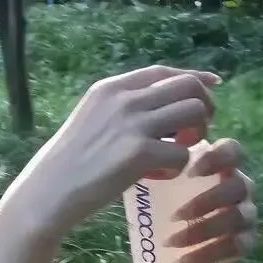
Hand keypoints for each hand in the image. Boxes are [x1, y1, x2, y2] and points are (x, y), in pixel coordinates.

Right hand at [12, 65, 220, 237]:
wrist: (49, 190)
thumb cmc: (67, 162)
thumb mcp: (90, 120)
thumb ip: (120, 109)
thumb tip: (161, 108)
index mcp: (109, 89)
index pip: (163, 72)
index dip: (194, 77)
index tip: (213, 85)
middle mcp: (123, 99)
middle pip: (188, 87)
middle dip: (203, 107)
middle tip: (194, 133)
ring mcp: (132, 125)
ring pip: (195, 113)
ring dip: (197, 135)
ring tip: (177, 153)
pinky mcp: (139, 154)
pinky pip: (183, 153)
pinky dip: (177, 167)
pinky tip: (157, 176)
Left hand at [165, 137, 256, 262]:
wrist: (168, 242)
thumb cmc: (163, 203)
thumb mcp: (157, 185)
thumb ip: (156, 170)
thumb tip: (137, 165)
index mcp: (220, 167)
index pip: (232, 150)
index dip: (218, 157)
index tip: (191, 172)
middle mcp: (239, 187)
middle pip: (239, 187)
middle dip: (207, 201)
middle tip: (174, 216)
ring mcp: (246, 213)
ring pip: (239, 218)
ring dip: (203, 230)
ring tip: (170, 242)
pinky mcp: (246, 241)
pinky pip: (238, 247)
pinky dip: (208, 255)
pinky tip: (182, 261)